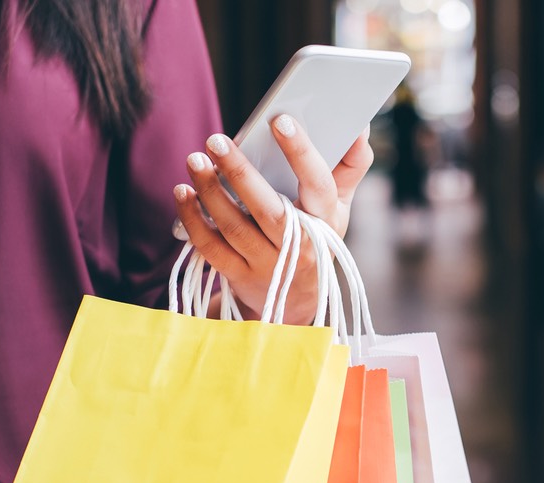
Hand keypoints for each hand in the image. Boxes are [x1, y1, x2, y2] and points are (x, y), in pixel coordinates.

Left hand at [173, 115, 372, 324]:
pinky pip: (211, 247)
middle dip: (240, 172)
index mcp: (326, 221)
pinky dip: (193, 219)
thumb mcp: (340, 207)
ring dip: (210, 192)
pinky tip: (183, 192)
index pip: (318, 184)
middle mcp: (299, 247)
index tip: (280, 121)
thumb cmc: (316, 238)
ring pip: (234, 227)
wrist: (297, 301)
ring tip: (195, 160)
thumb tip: (360, 126)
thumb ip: (350, 166)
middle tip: (216, 140)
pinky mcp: (239, 276)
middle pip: (268, 209)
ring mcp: (267, 264)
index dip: (301, 153)